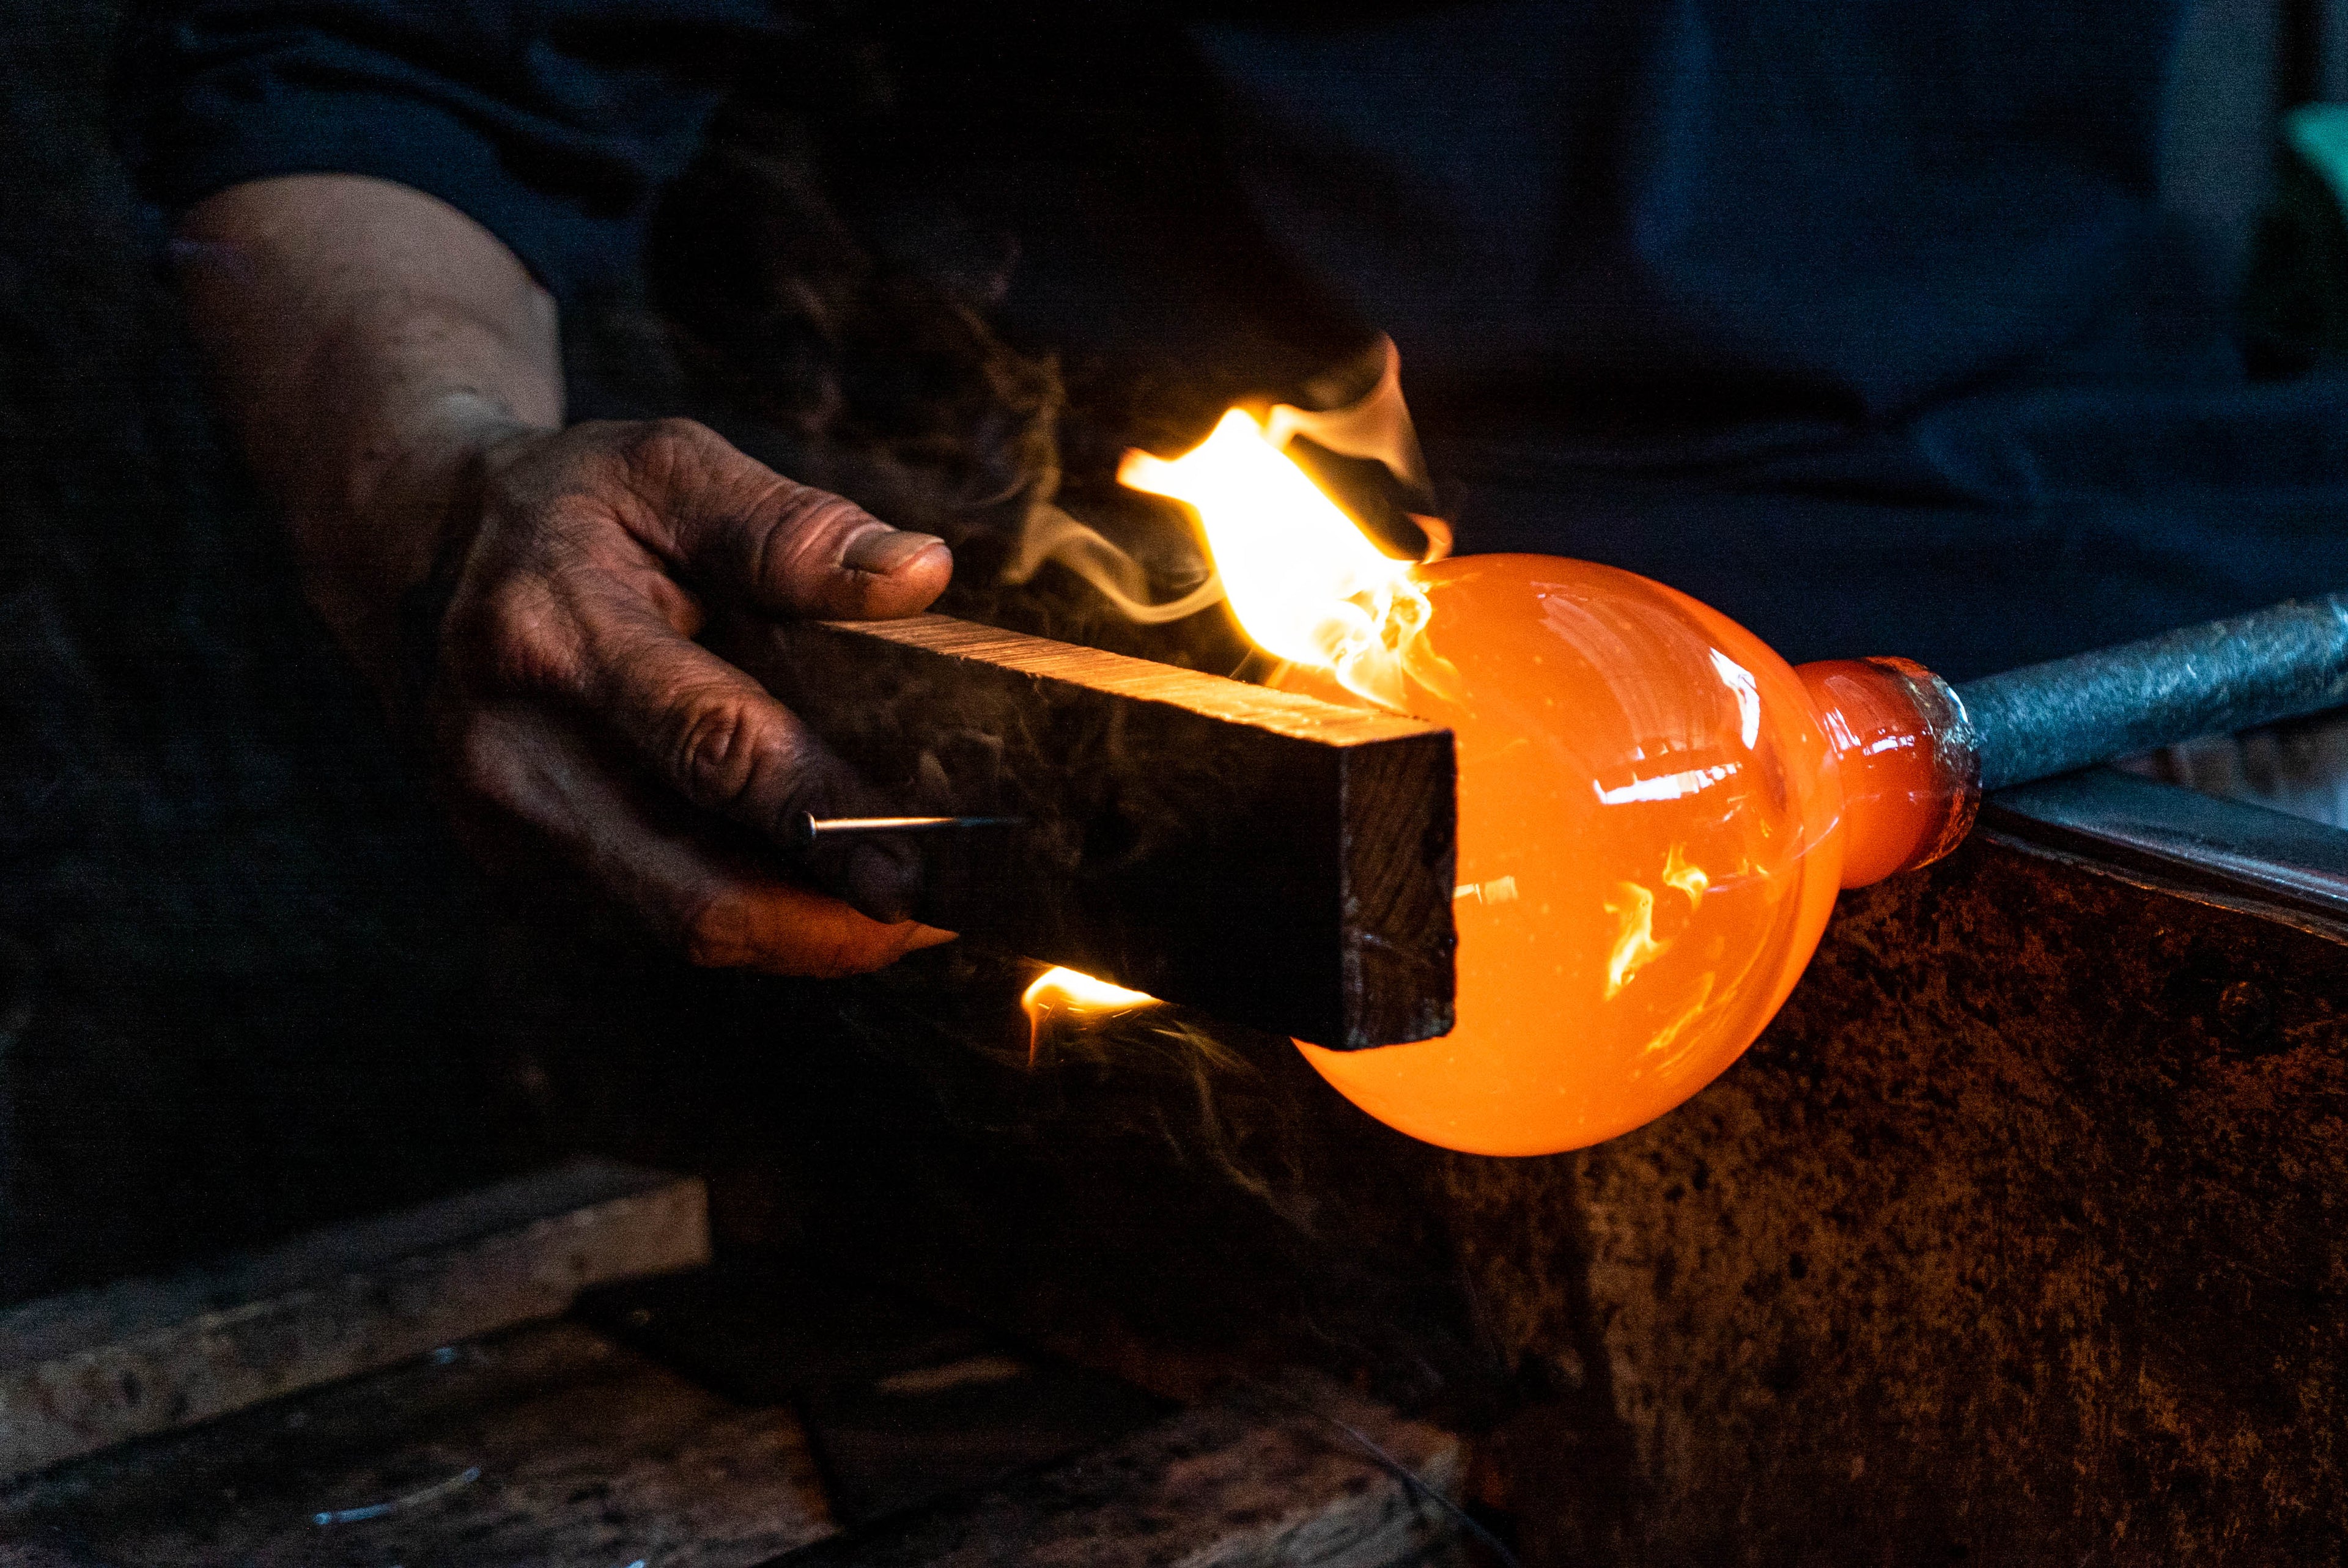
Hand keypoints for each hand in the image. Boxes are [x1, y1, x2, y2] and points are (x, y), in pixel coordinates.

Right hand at [421, 414, 956, 976]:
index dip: (823, 818)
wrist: (408, 553)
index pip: (709, 746)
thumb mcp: (664, 469)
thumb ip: (787, 526)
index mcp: (552, 634)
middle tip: (936, 914)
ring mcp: (508, 830)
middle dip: (824, 926)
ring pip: (681, 929)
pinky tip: (824, 892)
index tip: (919, 870)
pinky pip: (657, 921)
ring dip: (802, 936)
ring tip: (907, 914)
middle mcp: (514, 754)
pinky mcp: (520, 871)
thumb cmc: (563, 510)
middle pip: (690, 892)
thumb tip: (918, 573)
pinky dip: (753, 918)